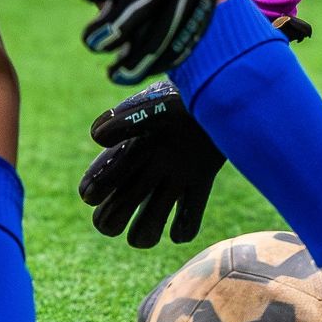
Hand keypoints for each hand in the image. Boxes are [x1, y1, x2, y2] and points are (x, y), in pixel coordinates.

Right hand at [77, 15, 310, 244]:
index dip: (94, 192)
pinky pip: (187, 223)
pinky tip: (183, 220)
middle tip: (121, 216)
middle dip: (111, 220)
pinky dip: (183, 228)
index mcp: (129, 149)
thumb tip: (96, 137)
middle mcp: (146, 168)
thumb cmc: (187, 97)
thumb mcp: (157, 105)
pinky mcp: (199, 184)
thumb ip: (128, 120)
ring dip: (145, 231)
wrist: (229, 90)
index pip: (98, 182)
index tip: (93, 194)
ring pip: (146, 226)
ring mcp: (172, 179)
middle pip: (114, 213)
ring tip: (155, 227)